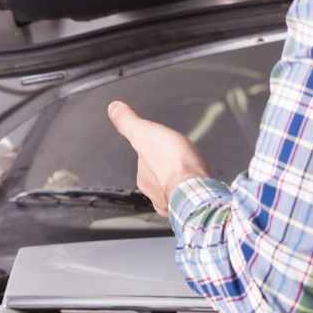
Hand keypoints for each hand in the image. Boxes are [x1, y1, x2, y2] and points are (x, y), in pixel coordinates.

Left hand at [107, 101, 209, 216]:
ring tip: (189, 171)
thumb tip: (113, 108)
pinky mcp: (191, 205)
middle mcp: (155, 191)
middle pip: (159, 176)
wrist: (196, 189)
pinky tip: (198, 184)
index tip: (161, 144)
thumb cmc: (172, 164)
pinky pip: (190, 196)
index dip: (154, 150)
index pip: (145, 161)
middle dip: (167, 168)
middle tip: (177, 157)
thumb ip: (128, 122)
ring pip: (174, 187)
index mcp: (144, 176)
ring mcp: (173, 200)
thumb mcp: (144, 133)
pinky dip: (192, 190)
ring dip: (180, 180)